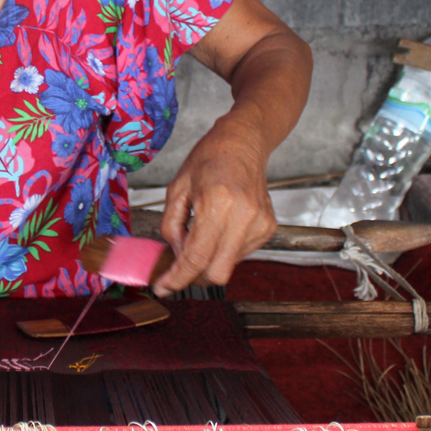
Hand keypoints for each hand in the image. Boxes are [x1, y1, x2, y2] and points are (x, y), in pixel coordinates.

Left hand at [152, 119, 277, 295]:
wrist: (243, 143)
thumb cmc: (208, 160)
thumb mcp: (176, 189)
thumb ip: (172, 227)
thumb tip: (176, 258)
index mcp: (217, 203)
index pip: (197, 257)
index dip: (177, 278)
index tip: (162, 288)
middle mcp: (244, 216)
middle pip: (217, 273)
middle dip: (194, 277)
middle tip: (178, 268)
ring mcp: (260, 223)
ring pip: (229, 266)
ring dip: (209, 260)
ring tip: (203, 231)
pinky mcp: (268, 227)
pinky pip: (240, 254)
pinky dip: (224, 250)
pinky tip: (221, 227)